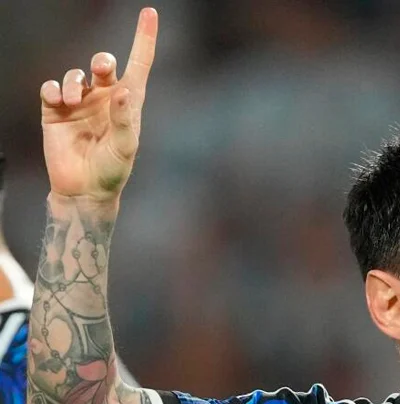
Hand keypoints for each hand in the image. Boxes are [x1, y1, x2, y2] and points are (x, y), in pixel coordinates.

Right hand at [40, 8, 157, 201]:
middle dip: (101, 61)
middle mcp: (105, 98)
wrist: (84, 190)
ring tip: (72, 100)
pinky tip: (57, 100)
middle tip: (100, 70)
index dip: (144, 38)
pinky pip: (50, 88)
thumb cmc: (113, 170)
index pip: (139, 64)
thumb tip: (123, 92)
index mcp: (129, 102)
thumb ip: (126, 120)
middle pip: (103, 64)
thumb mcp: (126, 147)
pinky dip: (52, 89)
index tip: (150, 13)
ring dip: (73, 82)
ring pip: (75, 75)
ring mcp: (80, 103)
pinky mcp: (55, 112)